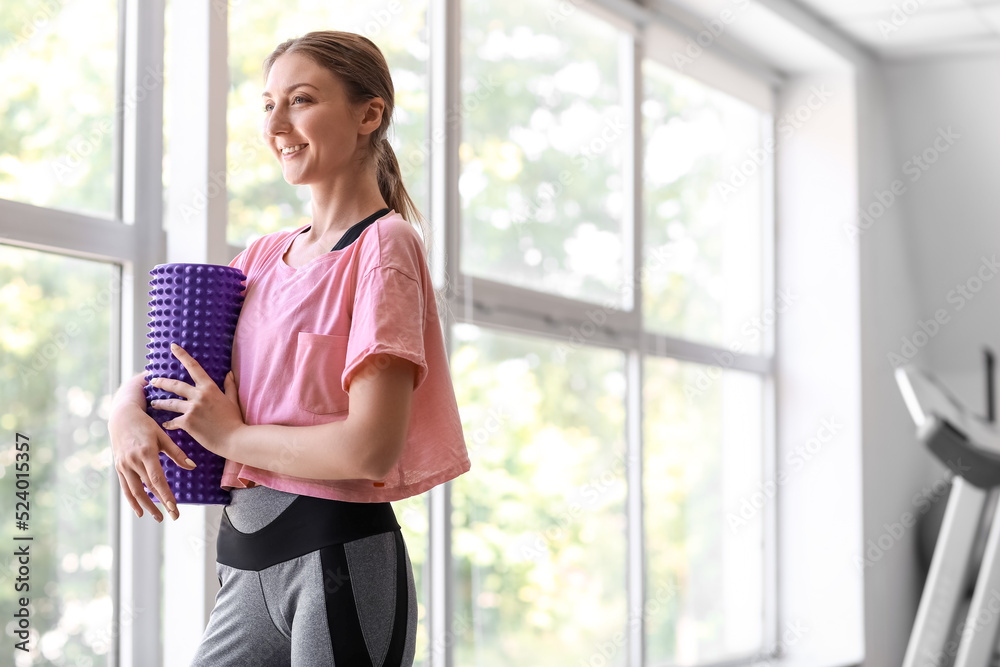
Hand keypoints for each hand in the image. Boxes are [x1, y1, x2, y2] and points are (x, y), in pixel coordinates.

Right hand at [109, 379, 195, 521]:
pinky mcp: (119, 467)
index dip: (165, 495)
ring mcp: (124, 465)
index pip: (157, 479)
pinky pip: (125, 488)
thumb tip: (192, 467)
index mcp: (146, 452)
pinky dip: (132, 501)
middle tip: (173, 516)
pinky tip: (139, 512)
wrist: (122, 417)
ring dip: (147, 506)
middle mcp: (133, 461)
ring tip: (159, 518)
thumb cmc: (146, 425)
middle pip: (148, 488)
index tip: (174, 508)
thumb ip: (177, 453)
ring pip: (135, 491)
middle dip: (161, 504)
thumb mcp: (163, 435)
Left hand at [148, 343, 244, 455]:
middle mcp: (199, 395)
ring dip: (160, 403)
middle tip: (153, 381)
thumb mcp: (233, 400)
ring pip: (170, 403)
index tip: (173, 347)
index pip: (194, 366)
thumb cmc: (235, 420)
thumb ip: (229, 386)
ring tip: (154, 404)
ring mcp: (192, 409)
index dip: (182, 355)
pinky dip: (169, 424)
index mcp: (209, 387)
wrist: (234, 439)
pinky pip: (173, 422)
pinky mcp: (188, 423)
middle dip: (162, 382)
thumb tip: (229, 373)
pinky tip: (165, 425)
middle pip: (175, 385)